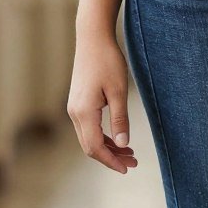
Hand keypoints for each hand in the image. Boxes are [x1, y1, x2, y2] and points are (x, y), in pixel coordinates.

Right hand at [67, 32, 138, 173]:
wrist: (92, 39)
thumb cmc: (108, 61)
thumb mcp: (119, 91)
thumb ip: (120, 119)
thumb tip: (124, 145)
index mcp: (84, 112)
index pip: (95, 147)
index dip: (111, 161)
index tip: (128, 168)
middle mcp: (74, 113)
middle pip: (90, 146)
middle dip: (111, 157)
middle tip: (134, 163)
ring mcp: (74, 108)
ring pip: (89, 138)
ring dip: (108, 148)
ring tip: (130, 153)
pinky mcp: (78, 103)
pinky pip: (88, 127)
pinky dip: (103, 136)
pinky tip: (119, 138)